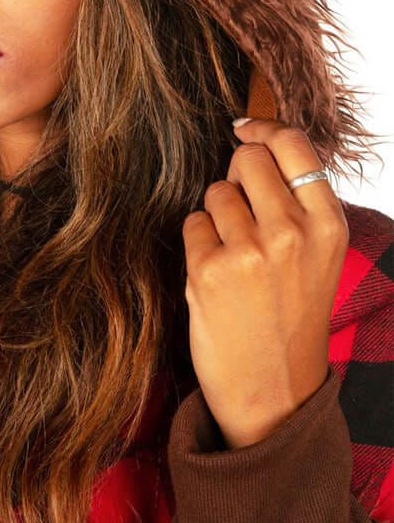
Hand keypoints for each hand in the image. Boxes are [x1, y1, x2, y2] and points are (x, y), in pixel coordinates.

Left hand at [181, 118, 348, 448]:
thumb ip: (296, 203)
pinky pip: (193, 223)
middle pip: (246, 159)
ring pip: (215, 191)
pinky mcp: (209, 270)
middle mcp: (293, 232)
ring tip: (235, 257)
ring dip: (217, 216)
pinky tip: (216, 275)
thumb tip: (253, 141)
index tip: (244, 130)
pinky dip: (198, 243)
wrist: (273, 391)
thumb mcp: (318, 256)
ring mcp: (250, 251)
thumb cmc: (290, 316)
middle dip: (236, 176)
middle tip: (242, 214)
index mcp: (328, 225)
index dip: (262, 130)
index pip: (293, 145)